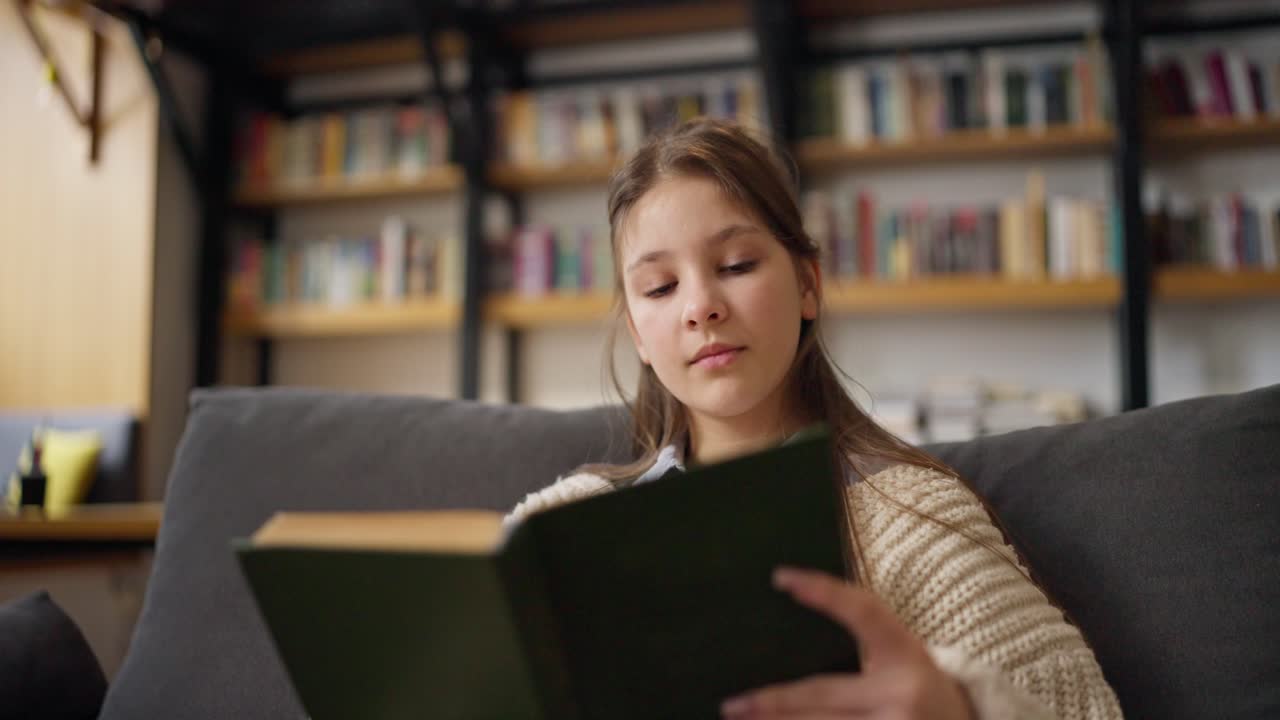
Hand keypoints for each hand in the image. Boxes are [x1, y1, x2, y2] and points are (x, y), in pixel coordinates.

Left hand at [720, 567, 974, 719]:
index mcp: (906, 656)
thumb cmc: (920, 694)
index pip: (864, 611)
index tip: (780, 577)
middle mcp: (903, 694)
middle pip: (821, 694)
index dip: (824, 592)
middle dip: (772, 702)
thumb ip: (862, 650)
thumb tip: (789, 641)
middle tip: (732, 705)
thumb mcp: (902, 663)